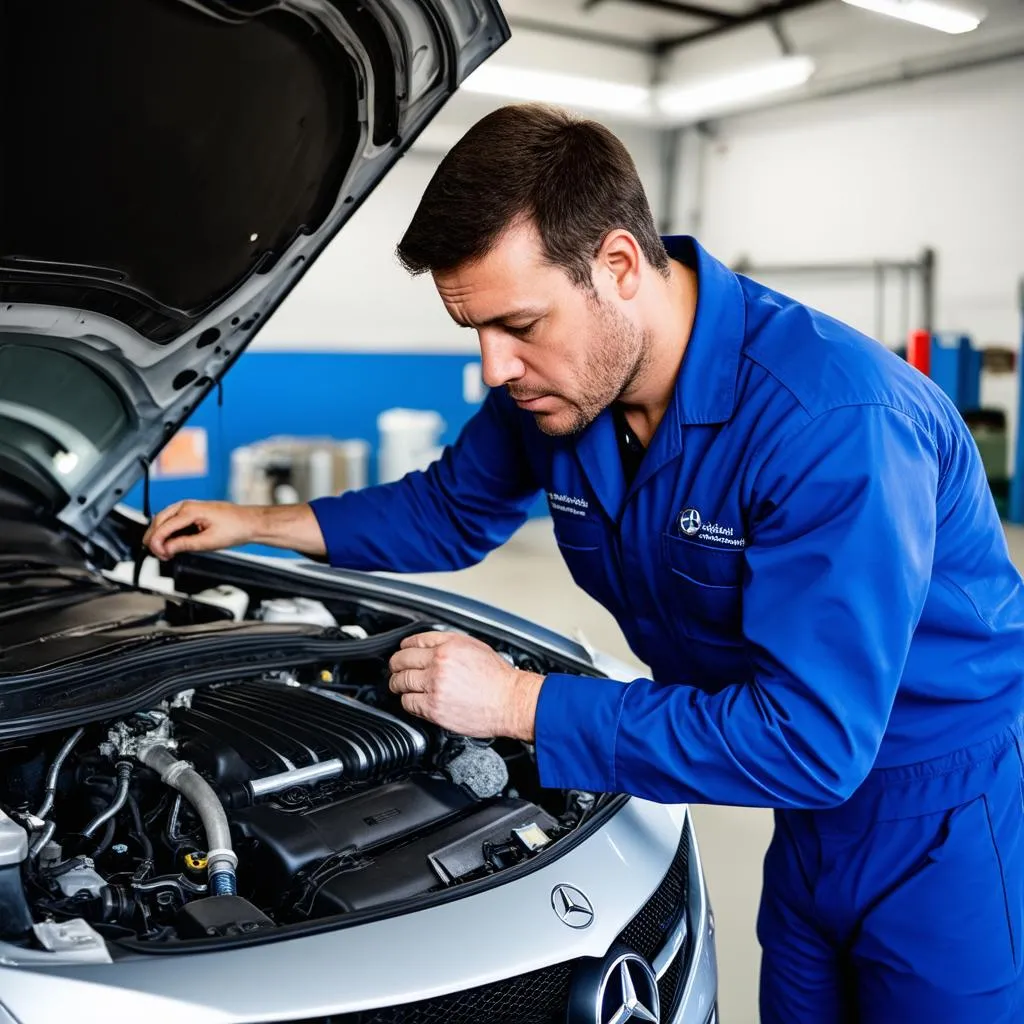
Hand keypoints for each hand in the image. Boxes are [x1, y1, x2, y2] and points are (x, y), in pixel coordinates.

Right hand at [142, 500, 260, 559]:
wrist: (250, 522)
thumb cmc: (235, 528)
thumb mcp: (208, 542)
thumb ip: (185, 545)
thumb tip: (167, 548)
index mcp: (190, 510)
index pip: (164, 527)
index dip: (156, 542)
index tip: (157, 554)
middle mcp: (187, 506)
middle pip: (159, 520)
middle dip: (154, 538)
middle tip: (157, 554)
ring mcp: (190, 507)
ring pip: (165, 519)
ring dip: (161, 534)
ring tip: (163, 551)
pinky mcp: (193, 512)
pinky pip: (174, 520)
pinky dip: (169, 531)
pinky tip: (171, 542)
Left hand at [388, 632, 543, 740]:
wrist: (511, 701)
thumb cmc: (499, 678)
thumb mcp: (476, 648)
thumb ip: (450, 644)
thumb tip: (430, 645)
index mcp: (450, 645)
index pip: (414, 641)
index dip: (405, 647)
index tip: (403, 652)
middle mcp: (440, 663)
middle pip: (402, 660)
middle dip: (396, 665)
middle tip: (396, 670)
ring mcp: (435, 685)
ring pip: (401, 682)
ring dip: (397, 684)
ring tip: (399, 686)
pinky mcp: (434, 707)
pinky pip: (408, 703)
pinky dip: (407, 701)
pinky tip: (412, 700)